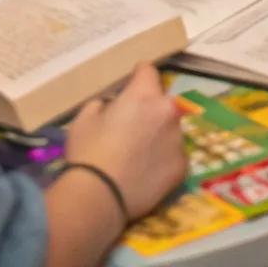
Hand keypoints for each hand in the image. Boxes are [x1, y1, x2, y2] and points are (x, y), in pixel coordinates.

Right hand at [65, 64, 185, 220]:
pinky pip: (174, 155)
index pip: (148, 70)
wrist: (98, 197)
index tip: (132, 84)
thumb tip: (113, 107)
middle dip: (150, 109)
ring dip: (159, 134)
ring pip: (170, 129)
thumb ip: (104, 104)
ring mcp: (178, 140)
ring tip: (139, 155)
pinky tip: (147, 172)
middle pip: (162, 102)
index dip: (138, 76)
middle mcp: (167, 112)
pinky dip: (164, 159)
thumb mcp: (85, 117)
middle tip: (133, 126)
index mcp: (144, 94)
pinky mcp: (182, 167)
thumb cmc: (88, 152)